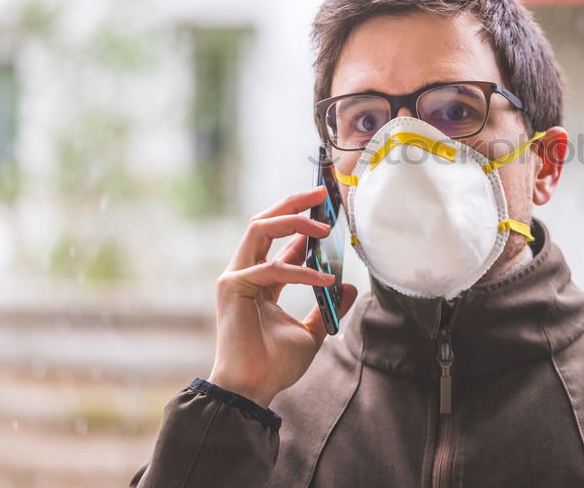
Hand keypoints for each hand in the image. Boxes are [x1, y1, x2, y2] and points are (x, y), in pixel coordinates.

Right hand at [207, 187, 357, 406]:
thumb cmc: (275, 365)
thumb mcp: (312, 331)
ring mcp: (235, 277)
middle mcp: (244, 272)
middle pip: (264, 221)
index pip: (279, 239)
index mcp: (260, 280)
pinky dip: (302, 270)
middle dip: (294, 203)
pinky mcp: (233, 287)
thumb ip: (327, 306)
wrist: (253, 389)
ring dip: (295, 222)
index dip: (303, 220)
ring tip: (326, 229)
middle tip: (323, 192)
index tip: (328, 209)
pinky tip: (326, 279)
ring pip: (260, 228)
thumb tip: (350, 287)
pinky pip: (273, 267)